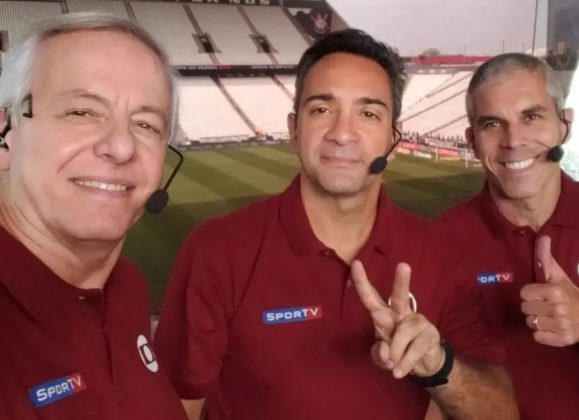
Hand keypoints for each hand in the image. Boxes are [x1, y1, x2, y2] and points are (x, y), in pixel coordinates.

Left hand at [351, 260, 443, 378]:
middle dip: (401, 282)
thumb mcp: (382, 357)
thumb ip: (378, 354)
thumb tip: (386, 352)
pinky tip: (399, 372)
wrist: (425, 365)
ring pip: (402, 334)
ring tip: (393, 366)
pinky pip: (413, 350)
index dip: (362, 282)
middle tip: (404, 265)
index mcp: (384, 314)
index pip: (371, 297)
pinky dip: (404, 364)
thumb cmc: (398, 353)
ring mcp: (417, 322)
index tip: (355, 264)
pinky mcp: (430, 335)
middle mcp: (401, 313)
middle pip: (400, 297)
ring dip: (395, 354)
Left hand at [520, 235, 578, 345]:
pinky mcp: (563, 340)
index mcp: (555, 290)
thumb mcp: (559, 276)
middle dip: (533, 307)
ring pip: (530, 323)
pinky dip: (543, 334)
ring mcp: (561, 325)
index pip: (524, 293)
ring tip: (549, 317)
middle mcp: (558, 308)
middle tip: (545, 306)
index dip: (531, 294)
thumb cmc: (570, 294)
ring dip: (537, 321)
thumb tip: (542, 236)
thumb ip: (546, 258)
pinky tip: (552, 328)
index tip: (540, 294)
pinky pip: (538, 337)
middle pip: (525, 308)